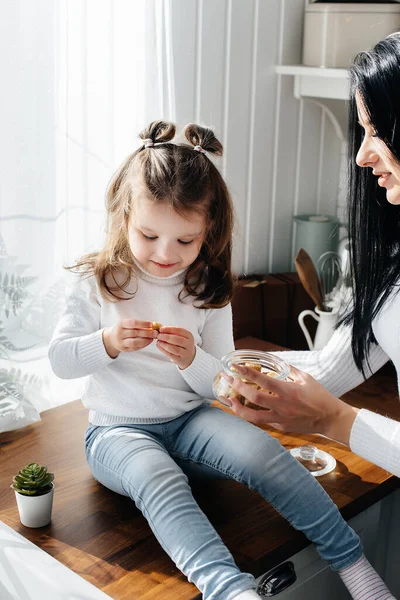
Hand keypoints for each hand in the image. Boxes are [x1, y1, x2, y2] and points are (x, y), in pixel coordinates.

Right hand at [102, 319, 156, 357]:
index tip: (151, 324)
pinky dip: (143, 345)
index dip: (143, 324)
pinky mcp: (124, 349)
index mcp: (121, 324)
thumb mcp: (126, 323)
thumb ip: (138, 324)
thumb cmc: (123, 329)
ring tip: (153, 338)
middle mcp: (119, 333)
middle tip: (156, 333)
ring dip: (146, 340)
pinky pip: (135, 348)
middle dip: (147, 333)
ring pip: (135, 342)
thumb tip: (153, 325)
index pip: (133, 323)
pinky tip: (148, 342)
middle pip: (135, 333)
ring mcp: (121, 342)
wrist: (111, 339)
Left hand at [156, 326, 195, 369]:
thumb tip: (160, 330)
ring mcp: (186, 353)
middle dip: (166, 337)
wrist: (188, 357)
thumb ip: (171, 333)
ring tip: (158, 341)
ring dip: (165, 345)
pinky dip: (163, 350)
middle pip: (178, 340)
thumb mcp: (180, 336)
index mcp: (189, 336)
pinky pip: (171, 355)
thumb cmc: (181, 344)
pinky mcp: (181, 360)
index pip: (179, 331)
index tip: (161, 329)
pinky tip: (159, 346)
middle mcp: (189, 344)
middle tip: (159, 336)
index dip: (169, 329)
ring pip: (175, 349)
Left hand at [222, 364, 358, 444]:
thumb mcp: (306, 378)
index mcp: (288, 391)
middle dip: (237, 387)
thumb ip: (289, 370)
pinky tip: (243, 408)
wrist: (330, 419)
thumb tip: (277, 361)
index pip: (262, 380)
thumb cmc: (320, 396)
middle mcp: (282, 406)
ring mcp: (280, 419)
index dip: (246, 373)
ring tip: (227, 400)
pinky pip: (262, 421)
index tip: (235, 366)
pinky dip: (251, 414)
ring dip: (237, 408)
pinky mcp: (281, 427)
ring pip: (252, 416)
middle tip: (227, 379)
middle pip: (253, 397)